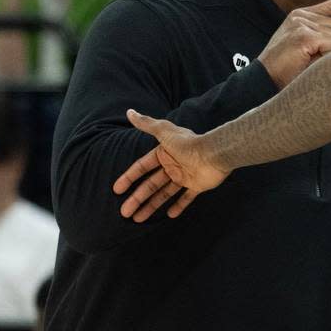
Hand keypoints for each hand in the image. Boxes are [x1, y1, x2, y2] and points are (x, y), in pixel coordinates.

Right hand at [112, 112, 229, 221]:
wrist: (214, 153)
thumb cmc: (188, 143)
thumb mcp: (164, 131)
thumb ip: (147, 124)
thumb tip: (130, 112)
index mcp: (163, 153)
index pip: (142, 167)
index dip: (129, 178)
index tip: (117, 190)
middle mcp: (172, 165)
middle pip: (151, 184)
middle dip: (137, 198)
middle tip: (124, 212)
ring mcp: (184, 176)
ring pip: (164, 193)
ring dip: (152, 205)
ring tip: (138, 219)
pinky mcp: (197, 185)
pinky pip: (186, 198)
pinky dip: (179, 206)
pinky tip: (170, 215)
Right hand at [258, 0, 330, 88]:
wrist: (264, 80)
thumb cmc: (288, 70)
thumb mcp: (313, 52)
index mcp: (303, 16)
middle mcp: (302, 16)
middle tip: (311, 57)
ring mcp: (301, 23)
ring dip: (329, 51)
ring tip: (307, 59)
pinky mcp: (303, 34)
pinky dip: (325, 55)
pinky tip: (307, 58)